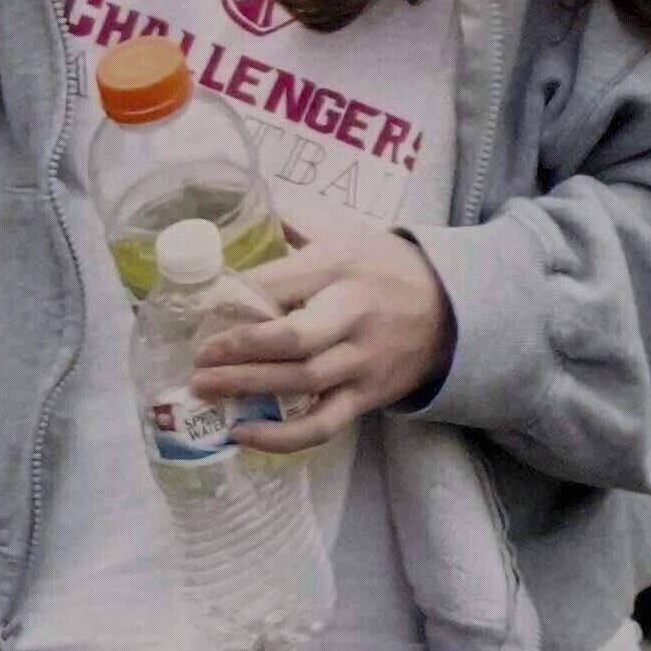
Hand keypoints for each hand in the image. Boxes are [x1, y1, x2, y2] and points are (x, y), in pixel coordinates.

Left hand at [191, 219, 455, 453]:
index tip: (196, 310)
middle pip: (291, 338)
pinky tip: (243, 434)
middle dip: (239, 349)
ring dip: (248, 388)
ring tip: (203, 389)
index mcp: (337, 266)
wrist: (454, 309)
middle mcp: (351, 314)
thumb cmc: (384, 267)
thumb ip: (293, 227)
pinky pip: (323, 424)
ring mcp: (362, 361)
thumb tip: (237, 213)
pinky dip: (282, 437)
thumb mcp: (344, 234)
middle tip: (197, 356)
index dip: (233, 300)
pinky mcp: (368, 397)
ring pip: (302, 382)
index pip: (278, 283)